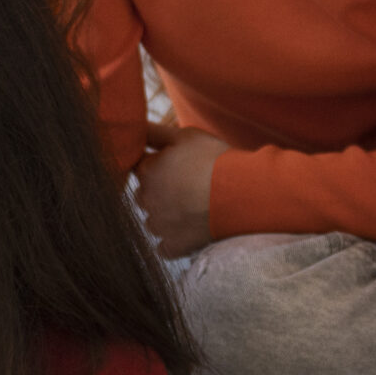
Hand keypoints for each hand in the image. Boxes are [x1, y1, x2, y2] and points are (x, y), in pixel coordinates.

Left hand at [136, 120, 228, 258]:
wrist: (241, 193)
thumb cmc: (215, 160)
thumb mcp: (186, 136)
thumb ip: (155, 133)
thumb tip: (134, 127)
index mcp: (147, 171)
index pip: (142, 169)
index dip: (161, 167)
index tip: (182, 168)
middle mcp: (146, 199)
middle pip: (145, 196)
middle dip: (161, 192)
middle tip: (190, 187)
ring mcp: (158, 225)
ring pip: (154, 221)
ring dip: (168, 217)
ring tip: (196, 208)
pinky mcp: (173, 245)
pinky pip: (165, 247)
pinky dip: (175, 241)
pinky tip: (193, 230)